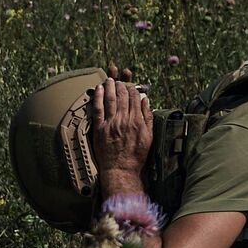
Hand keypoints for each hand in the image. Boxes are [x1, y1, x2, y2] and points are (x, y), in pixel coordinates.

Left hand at [88, 64, 151, 190]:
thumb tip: (146, 101)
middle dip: (121, 85)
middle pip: (122, 96)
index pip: (135, 99)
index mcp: (137, 121)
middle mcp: (124, 120)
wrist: (121, 168)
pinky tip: (99, 90)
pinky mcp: (100, 128)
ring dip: (110, 87)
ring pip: (110, 99)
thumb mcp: (149, 137)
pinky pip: (98, 109)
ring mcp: (111, 123)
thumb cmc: (136, 155)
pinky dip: (98, 97)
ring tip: (109, 79)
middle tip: (120, 79)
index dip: (133, 89)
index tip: (132, 85)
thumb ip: (148, 118)